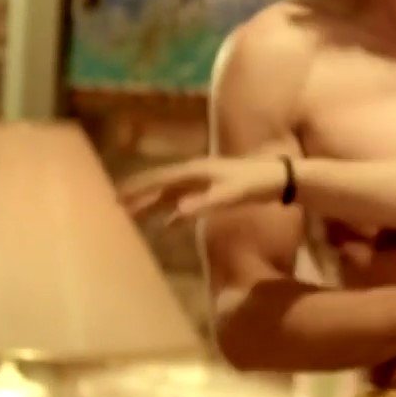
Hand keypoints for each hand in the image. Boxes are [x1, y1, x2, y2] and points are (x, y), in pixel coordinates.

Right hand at [118, 155, 283, 221]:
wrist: (280, 179)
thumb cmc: (255, 185)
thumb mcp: (230, 196)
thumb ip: (202, 204)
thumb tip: (174, 213)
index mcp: (195, 172)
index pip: (159, 179)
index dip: (137, 188)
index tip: (116, 197)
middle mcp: (195, 173)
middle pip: (160, 184)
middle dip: (138, 195)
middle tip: (115, 206)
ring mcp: (203, 181)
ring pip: (170, 192)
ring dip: (152, 203)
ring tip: (133, 216)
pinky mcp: (212, 190)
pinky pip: (184, 200)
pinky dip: (171, 211)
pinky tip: (166, 225)